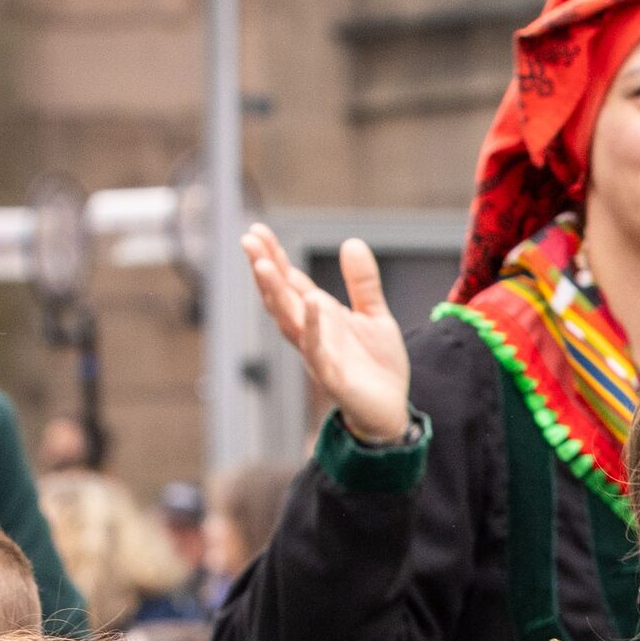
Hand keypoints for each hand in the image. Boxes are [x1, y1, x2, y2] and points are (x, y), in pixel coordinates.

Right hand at [243, 226, 417, 450]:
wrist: (391, 410)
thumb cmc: (377, 366)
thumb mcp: (375, 315)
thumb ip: (363, 282)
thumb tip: (352, 242)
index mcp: (319, 316)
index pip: (290, 282)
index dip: (274, 257)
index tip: (257, 230)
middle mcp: (311, 333)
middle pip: (280, 297)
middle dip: (264, 269)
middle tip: (248, 240)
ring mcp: (317, 354)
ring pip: (289, 321)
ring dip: (276, 294)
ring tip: (266, 265)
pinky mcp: (332, 377)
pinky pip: (316, 350)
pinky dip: (313, 326)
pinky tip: (310, 302)